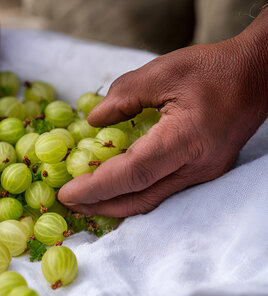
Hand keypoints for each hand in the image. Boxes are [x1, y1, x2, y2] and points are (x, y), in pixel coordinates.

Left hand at [58, 12, 267, 216]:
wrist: (257, 77)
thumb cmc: (212, 70)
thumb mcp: (163, 72)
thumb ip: (123, 96)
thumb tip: (93, 120)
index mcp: (185, 140)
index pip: (132, 174)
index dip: (97, 186)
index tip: (67, 193)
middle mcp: (196, 166)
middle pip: (140, 197)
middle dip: (100, 204)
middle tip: (69, 203)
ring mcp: (202, 174)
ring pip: (152, 200)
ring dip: (116, 204)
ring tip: (85, 201)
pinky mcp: (203, 172)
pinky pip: (162, 192)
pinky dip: (134, 194)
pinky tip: (115, 190)